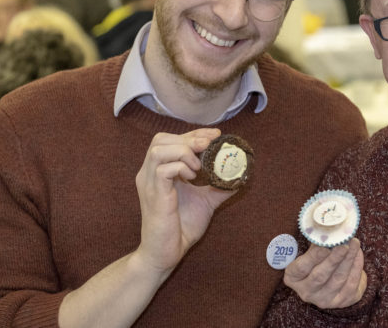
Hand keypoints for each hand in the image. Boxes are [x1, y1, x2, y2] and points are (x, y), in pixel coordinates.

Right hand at [134, 128, 234, 275]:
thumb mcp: (205, 201)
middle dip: (189, 138)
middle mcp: (149, 173)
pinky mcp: (153, 194)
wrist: (166, 253)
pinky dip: (181, 167)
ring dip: (184, 151)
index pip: (171, 140)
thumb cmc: (181, 228)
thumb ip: (218, 187)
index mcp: (158, 171)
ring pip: (159, 149)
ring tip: (199, 166)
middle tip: (209, 145)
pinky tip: (192, 178)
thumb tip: (239, 177)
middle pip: (161, 139)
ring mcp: (148, 183)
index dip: (194, 134)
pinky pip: (163, 169)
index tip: (215, 136)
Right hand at [283, 238, 366, 308]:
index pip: (301, 268)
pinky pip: (351, 284)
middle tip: (343, 245)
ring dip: (348, 260)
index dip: (313, 257)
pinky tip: (357, 253)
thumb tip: (328, 229)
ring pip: (338, 280)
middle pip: (320, 276)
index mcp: (293, 278)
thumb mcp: (312, 251)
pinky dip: (356, 267)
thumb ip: (317, 242)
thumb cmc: (319, 259)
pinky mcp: (341, 302)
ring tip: (354, 244)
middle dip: (333, 260)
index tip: (324, 246)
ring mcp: (323, 300)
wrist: (332, 277)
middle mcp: (306, 292)